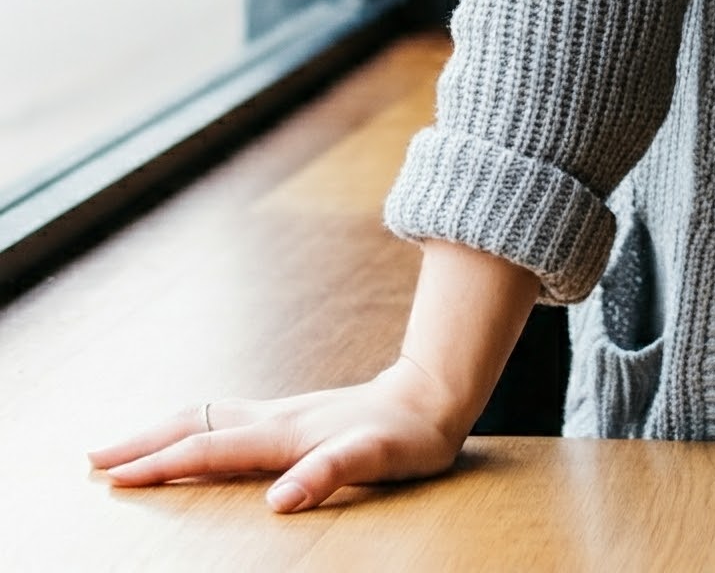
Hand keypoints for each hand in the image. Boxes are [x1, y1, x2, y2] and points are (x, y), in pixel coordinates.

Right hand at [85, 355, 472, 512]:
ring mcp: (283, 415)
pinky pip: (227, 422)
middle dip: (144, 442)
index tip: (113, 479)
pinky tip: (191, 440)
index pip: (209, 451)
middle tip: (93, 459)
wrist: (436, 397)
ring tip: (125, 448)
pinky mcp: (293, 419)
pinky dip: (194, 430)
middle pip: (196, 424)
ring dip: (163, 432)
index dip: (161, 466)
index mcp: (284, 434)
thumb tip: (278, 501)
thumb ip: (328, 474)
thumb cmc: (408, 436)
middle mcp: (276, 419)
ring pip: (209, 418)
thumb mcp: (375, 459)